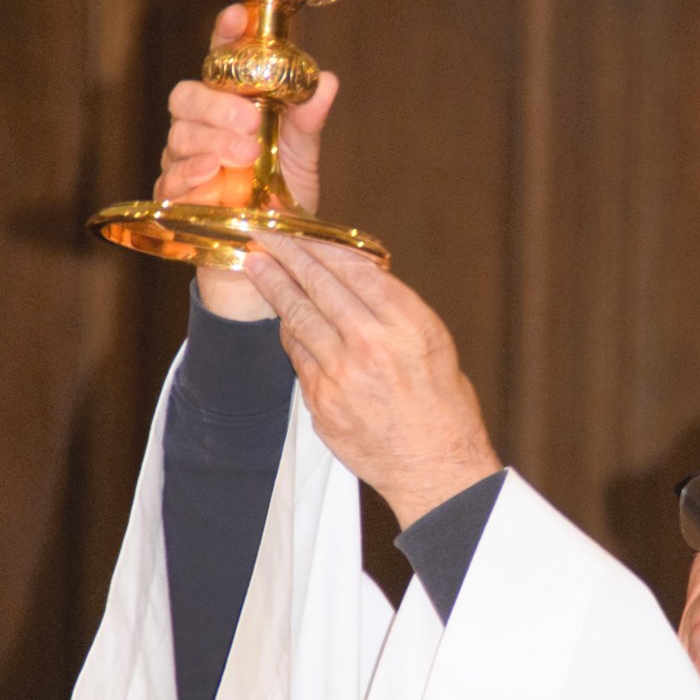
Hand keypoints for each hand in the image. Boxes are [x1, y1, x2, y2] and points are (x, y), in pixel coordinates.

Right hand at [157, 5, 337, 319]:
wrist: (267, 261)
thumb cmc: (281, 201)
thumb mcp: (303, 159)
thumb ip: (308, 121)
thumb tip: (326, 81)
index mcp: (232, 107)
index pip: (221, 61)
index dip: (225, 35)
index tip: (237, 16)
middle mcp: (203, 128)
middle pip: (187, 96)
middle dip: (216, 103)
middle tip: (250, 120)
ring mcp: (185, 162)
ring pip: (179, 135)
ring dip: (212, 139)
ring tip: (245, 152)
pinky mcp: (176, 198)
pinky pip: (171, 177)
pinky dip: (191, 172)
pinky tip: (211, 173)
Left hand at [243, 234, 501, 526]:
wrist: (435, 467)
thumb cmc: (442, 403)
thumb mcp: (434, 341)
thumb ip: (395, 308)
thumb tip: (356, 274)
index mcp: (408, 323)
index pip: (354, 268)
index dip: (321, 245)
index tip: (302, 232)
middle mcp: (372, 344)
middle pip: (318, 286)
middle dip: (286, 256)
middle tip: (263, 236)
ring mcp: (342, 374)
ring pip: (298, 318)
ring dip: (274, 288)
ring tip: (256, 267)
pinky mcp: (322, 401)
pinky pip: (298, 356)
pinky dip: (290, 333)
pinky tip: (283, 318)